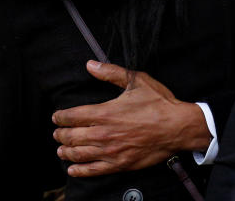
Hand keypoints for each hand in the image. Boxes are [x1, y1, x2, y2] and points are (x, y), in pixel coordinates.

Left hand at [52, 61, 210, 176]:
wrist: (177, 127)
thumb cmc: (159, 103)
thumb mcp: (136, 81)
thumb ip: (111, 72)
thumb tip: (91, 65)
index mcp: (105, 112)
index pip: (72, 116)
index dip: (60, 117)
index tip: (57, 117)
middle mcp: (104, 133)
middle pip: (72, 137)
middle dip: (60, 134)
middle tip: (57, 133)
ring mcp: (111, 151)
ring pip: (79, 154)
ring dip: (66, 151)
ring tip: (61, 149)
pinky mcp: (119, 164)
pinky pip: (93, 170)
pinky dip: (80, 170)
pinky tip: (73, 169)